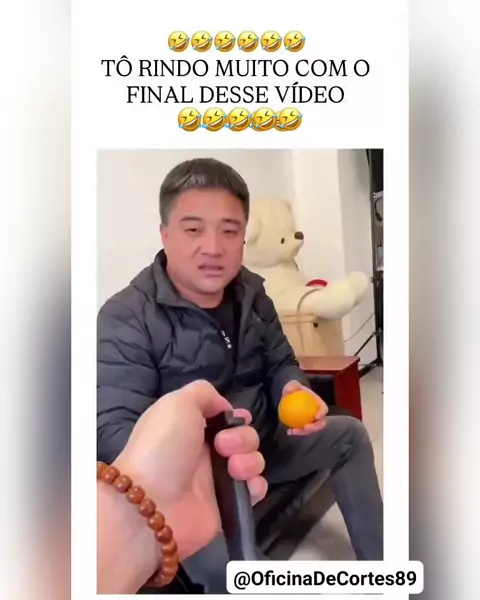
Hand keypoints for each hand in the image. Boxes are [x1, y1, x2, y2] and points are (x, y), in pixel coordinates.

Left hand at [113, 380, 267, 559]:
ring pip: (252, 461)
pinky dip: (255, 485)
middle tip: (222, 447)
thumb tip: (224, 408)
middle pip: (243, 437)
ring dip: (249, 460)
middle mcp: (205, 452)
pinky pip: (254, 490)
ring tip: (233, 469)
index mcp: (191, 428)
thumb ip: (203, 393)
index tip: (236, 419)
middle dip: (242, 438)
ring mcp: (217, 480)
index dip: (236, 417)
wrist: (152, 503)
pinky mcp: (227, 505)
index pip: (224, 418)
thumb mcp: (176, 403)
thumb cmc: (161, 447)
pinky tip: (243, 485)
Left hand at [281, 379, 328, 435]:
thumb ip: (292, 385)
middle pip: (321, 423)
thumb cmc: (294, 389)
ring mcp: (312, 422)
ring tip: (293, 431)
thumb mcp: (292, 385)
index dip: (322, 413)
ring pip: (311, 430)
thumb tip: (290, 390)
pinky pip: (302, 431)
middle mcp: (318, 414)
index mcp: (319, 404)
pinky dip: (296, 432)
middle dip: (315, 428)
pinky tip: (288, 431)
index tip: (316, 417)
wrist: (290, 397)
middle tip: (305, 428)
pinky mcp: (305, 426)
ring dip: (303, 433)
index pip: (324, 409)